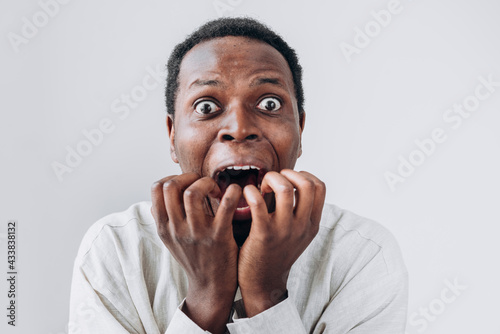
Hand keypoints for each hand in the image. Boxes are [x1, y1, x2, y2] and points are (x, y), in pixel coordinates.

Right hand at [151, 173, 241, 333]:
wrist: (211, 286)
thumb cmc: (194, 257)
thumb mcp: (170, 240)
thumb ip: (164, 218)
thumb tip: (157, 197)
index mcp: (164, 227)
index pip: (156, 189)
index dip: (173, 177)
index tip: (187, 183)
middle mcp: (177, 229)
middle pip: (171, 186)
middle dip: (189, 176)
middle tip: (203, 183)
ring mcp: (197, 233)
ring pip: (193, 193)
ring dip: (207, 183)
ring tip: (216, 190)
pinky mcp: (219, 236)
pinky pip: (225, 205)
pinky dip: (232, 192)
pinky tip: (235, 192)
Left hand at [237, 169, 325, 315]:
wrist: (263, 283)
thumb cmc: (276, 253)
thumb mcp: (298, 235)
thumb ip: (301, 213)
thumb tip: (294, 184)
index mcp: (312, 224)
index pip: (320, 187)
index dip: (303, 175)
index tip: (288, 180)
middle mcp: (302, 226)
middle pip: (306, 184)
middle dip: (287, 173)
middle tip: (273, 181)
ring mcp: (284, 230)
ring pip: (284, 189)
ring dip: (270, 179)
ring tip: (261, 187)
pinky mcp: (263, 234)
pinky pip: (258, 202)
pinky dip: (250, 191)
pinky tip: (247, 194)